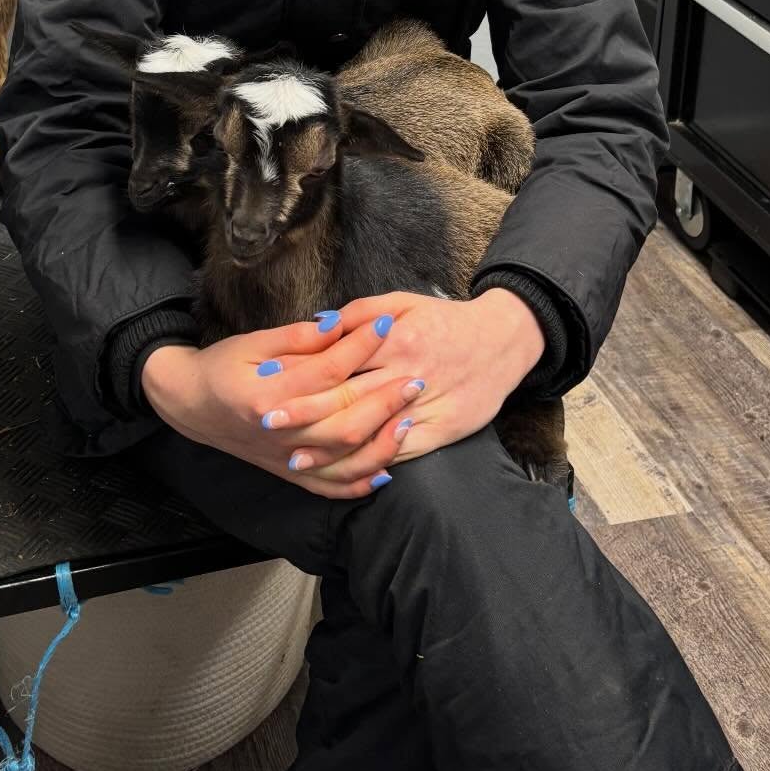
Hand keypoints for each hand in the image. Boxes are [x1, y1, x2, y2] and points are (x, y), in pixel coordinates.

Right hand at [140, 314, 426, 499]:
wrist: (191, 405)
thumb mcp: (253, 342)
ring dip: (382, 440)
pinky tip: (386, 470)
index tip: (385, 325)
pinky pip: (331, 488)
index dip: (359, 347)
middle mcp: (280, 433)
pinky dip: (361, 482)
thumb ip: (297, 337)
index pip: (327, 371)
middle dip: (384, 396)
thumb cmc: (222, 367)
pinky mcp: (290, 474)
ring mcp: (286, 459)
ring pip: (344, 459)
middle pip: (344, 419)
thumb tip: (338, 323)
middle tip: (415, 375)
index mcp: (268, 395)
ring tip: (408, 416)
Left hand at [285, 289, 544, 474]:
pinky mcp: (444, 430)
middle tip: (268, 425)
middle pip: (349, 399)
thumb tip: (319, 325)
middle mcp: (409, 372)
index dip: (302, 375)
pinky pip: (403, 452)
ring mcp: (427, 405)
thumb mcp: (404, 301)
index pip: (341, 361)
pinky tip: (343, 469)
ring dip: (331, 448)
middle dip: (306, 414)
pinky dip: (370, 462)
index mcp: (397, 338)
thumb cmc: (445, 319)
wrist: (502, 340)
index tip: (267, 384)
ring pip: (371, 432)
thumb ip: (361, 313)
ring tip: (293, 457)